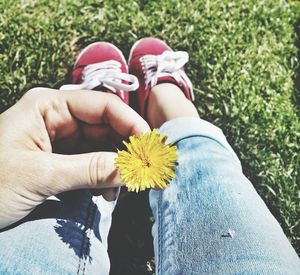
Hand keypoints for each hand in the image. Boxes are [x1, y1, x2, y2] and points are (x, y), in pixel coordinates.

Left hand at [0, 88, 149, 228]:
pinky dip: (104, 176)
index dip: (131, 123)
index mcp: (48, 106)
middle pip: (106, 126)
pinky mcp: (61, 160)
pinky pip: (92, 162)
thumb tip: (132, 169)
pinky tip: (108, 191)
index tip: (149, 146)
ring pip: (102, 146)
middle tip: (145, 169)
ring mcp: (60, 140)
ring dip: (117, 165)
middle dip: (126, 147)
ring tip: (126, 184)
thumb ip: (90, 170)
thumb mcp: (40, 176)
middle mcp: (58, 118)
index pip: (103, 106)